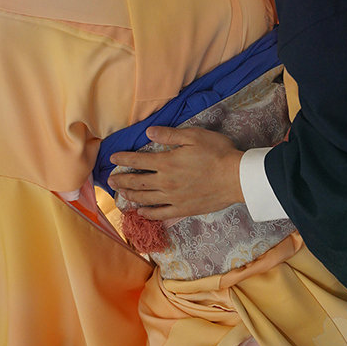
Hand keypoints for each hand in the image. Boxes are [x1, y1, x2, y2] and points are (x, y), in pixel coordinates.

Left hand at [108, 126, 243, 218]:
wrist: (236, 178)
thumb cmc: (217, 153)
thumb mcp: (193, 136)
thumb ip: (169, 135)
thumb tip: (148, 132)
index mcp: (167, 162)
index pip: (138, 160)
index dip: (123, 158)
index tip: (112, 158)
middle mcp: (165, 182)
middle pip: (137, 182)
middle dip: (121, 179)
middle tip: (110, 179)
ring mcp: (173, 198)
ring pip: (145, 198)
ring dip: (130, 195)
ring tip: (121, 193)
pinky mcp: (183, 209)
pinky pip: (160, 214)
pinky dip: (147, 213)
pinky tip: (141, 212)